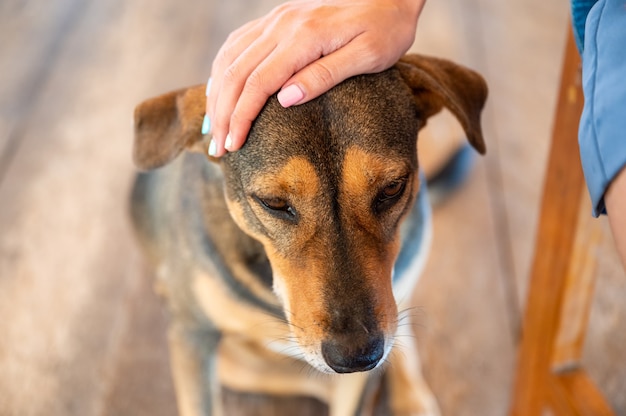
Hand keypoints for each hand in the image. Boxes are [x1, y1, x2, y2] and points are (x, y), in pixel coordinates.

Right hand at [204, 0, 424, 155]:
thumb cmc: (387, 29)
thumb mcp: (368, 56)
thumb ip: (325, 75)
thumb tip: (286, 100)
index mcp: (304, 37)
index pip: (259, 83)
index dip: (241, 117)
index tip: (232, 146)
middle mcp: (282, 25)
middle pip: (236, 73)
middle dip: (222, 113)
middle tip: (218, 149)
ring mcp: (276, 20)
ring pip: (230, 58)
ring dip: (217, 94)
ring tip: (213, 127)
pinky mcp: (277, 20)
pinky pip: (238, 44)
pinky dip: (222, 70)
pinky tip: (218, 90)